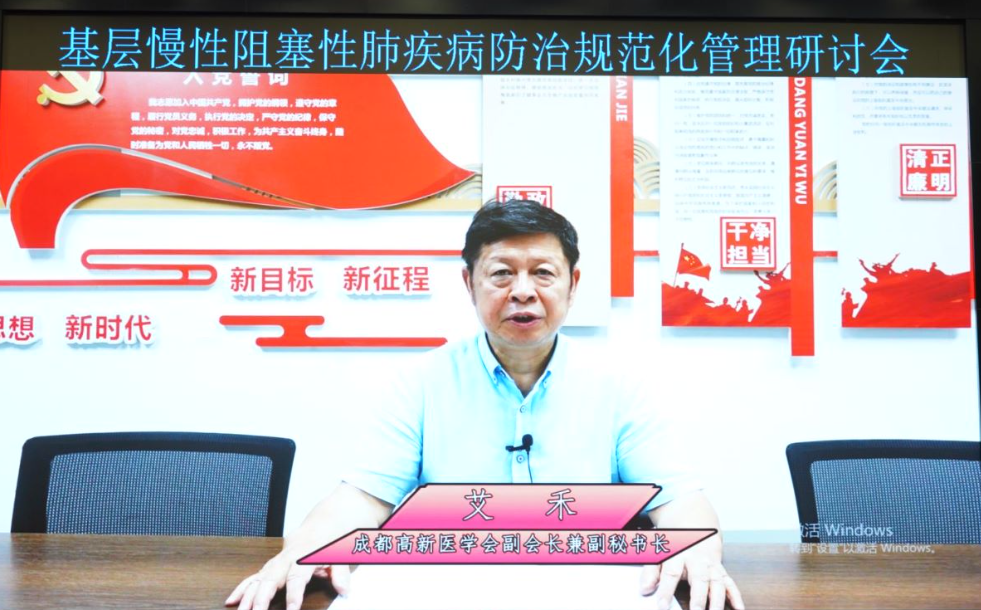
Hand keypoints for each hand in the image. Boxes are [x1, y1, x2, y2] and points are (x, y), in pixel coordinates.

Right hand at [225, 549, 350, 609]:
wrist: (322, 525)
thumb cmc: (331, 543)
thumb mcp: (341, 556)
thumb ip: (341, 574)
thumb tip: (345, 591)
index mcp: (305, 557)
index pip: (298, 577)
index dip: (295, 594)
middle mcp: (287, 559)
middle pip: (271, 579)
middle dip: (262, 597)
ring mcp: (276, 563)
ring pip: (259, 579)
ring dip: (248, 596)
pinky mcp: (270, 566)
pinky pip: (253, 577)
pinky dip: (242, 588)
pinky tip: (231, 600)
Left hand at [639, 534, 743, 609]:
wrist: (694, 523)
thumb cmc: (675, 543)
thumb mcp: (659, 552)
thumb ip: (651, 572)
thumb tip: (644, 590)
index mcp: (678, 554)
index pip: (671, 574)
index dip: (666, 590)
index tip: (662, 606)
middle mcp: (697, 560)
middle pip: (699, 579)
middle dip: (698, 598)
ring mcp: (711, 565)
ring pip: (717, 583)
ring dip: (717, 601)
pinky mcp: (721, 570)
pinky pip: (730, 583)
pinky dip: (736, 596)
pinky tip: (739, 609)